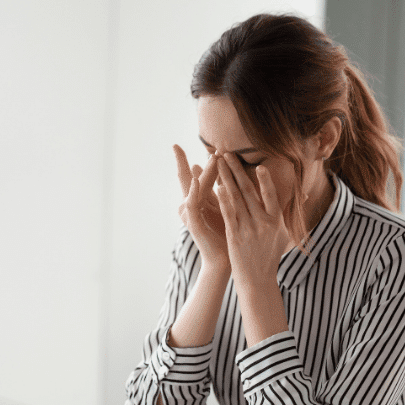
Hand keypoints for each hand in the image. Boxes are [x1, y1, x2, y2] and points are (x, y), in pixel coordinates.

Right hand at [174, 144, 229, 272]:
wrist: (225, 259)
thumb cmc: (226, 233)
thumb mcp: (225, 207)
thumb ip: (222, 190)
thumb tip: (226, 172)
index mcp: (199, 200)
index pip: (195, 175)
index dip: (187, 160)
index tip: (178, 145)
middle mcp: (191, 205)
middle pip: (186, 179)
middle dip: (181, 162)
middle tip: (177, 146)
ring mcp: (190, 214)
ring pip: (192, 188)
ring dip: (202, 172)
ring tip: (209, 156)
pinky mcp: (193, 223)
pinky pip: (191, 205)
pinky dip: (193, 192)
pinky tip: (196, 181)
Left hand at [216, 153, 289, 289]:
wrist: (258, 280)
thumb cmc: (270, 257)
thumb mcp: (284, 235)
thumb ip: (287, 214)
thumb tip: (302, 195)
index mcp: (276, 221)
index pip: (271, 196)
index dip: (265, 180)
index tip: (258, 165)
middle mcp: (263, 223)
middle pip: (248, 191)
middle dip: (237, 170)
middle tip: (227, 153)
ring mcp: (248, 229)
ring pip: (236, 198)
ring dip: (226, 178)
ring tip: (218, 163)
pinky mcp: (235, 236)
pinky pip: (229, 214)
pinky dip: (223, 200)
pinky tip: (217, 187)